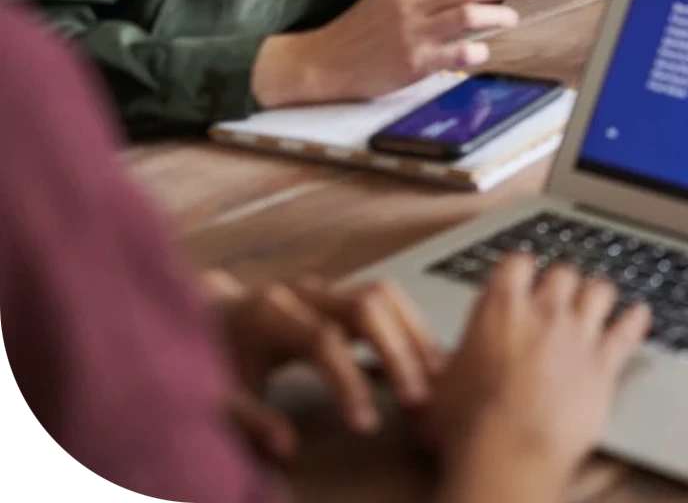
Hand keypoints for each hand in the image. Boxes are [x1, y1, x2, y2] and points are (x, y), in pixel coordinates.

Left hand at [213, 273, 444, 461]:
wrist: (205, 319)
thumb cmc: (212, 361)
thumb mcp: (218, 397)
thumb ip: (251, 420)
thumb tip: (288, 447)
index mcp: (268, 316)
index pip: (324, 341)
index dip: (350, 384)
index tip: (366, 426)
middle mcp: (301, 293)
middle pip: (366, 305)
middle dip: (397, 352)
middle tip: (418, 398)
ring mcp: (324, 288)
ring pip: (383, 295)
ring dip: (413, 335)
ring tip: (435, 378)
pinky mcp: (338, 293)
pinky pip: (385, 300)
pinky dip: (409, 327)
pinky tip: (425, 362)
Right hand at [250, 0, 541, 106]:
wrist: (322, 61)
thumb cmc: (359, 27)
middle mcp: (412, 3)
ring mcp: (414, 33)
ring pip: (469, 15)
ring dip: (498, 16)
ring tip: (510, 18)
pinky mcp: (414, 62)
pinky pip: (458, 54)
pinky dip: (477, 51)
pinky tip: (481, 51)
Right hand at [424, 256, 651, 493]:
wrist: (509, 454)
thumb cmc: (467, 429)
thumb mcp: (436, 393)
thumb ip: (444, 371)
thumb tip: (425, 377)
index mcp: (499, 309)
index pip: (516, 263)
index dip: (520, 268)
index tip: (520, 275)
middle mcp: (543, 313)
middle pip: (563, 272)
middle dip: (561, 281)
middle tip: (558, 293)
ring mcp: (577, 335)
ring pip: (599, 290)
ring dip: (597, 294)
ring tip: (597, 298)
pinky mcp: (604, 363)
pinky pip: (628, 329)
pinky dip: (635, 320)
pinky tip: (638, 315)